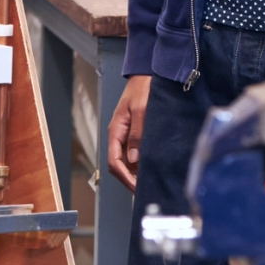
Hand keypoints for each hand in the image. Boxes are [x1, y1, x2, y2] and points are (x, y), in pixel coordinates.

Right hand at [106, 75, 151, 191]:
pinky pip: (134, 152)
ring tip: (148, 181)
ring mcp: (126, 134)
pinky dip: (140, 162)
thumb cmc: (142, 88)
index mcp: (116, 131)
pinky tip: (150, 167)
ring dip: (135, 172)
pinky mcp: (134, 132)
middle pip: (118, 164)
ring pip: (126, 160)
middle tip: (143, 190)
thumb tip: (134, 158)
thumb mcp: (140, 109)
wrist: (147, 74)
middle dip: (129, 179)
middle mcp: (118, 135)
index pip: (114, 161)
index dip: (124, 177)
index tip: (136, 187)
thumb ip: (137, 133)